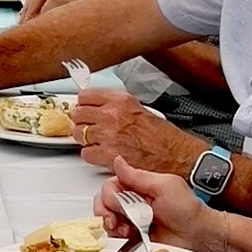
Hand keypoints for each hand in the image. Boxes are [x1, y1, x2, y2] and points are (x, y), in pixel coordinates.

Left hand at [71, 88, 201, 176]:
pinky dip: (91, 156)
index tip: (84, 109)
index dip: (83, 104)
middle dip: (81, 122)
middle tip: (88, 127)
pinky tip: (102, 154)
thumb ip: (116, 107)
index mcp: (120, 100)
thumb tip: (97, 108)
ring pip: (78, 134)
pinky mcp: (107, 154)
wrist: (173, 155)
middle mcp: (112, 115)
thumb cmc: (162, 136)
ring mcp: (108, 134)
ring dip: (85, 140)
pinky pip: (86, 153)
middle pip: (78, 114)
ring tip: (97, 142)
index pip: (85, 96)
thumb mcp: (139, 109)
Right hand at [97, 158, 213, 251]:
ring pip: (106, 221)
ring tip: (129, 230)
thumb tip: (118, 161)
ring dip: (113, 226)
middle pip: (103, 204)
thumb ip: (137, 176)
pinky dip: (118, 238)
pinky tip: (130, 237)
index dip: (109, 197)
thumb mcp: (164, 186)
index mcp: (138, 185)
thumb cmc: (187, 210)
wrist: (198, 236)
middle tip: (118, 220)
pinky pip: (114, 238)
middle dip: (107, 213)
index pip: (109, 187)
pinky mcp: (133, 238)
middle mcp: (132, 202)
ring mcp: (131, 220)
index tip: (118, 205)